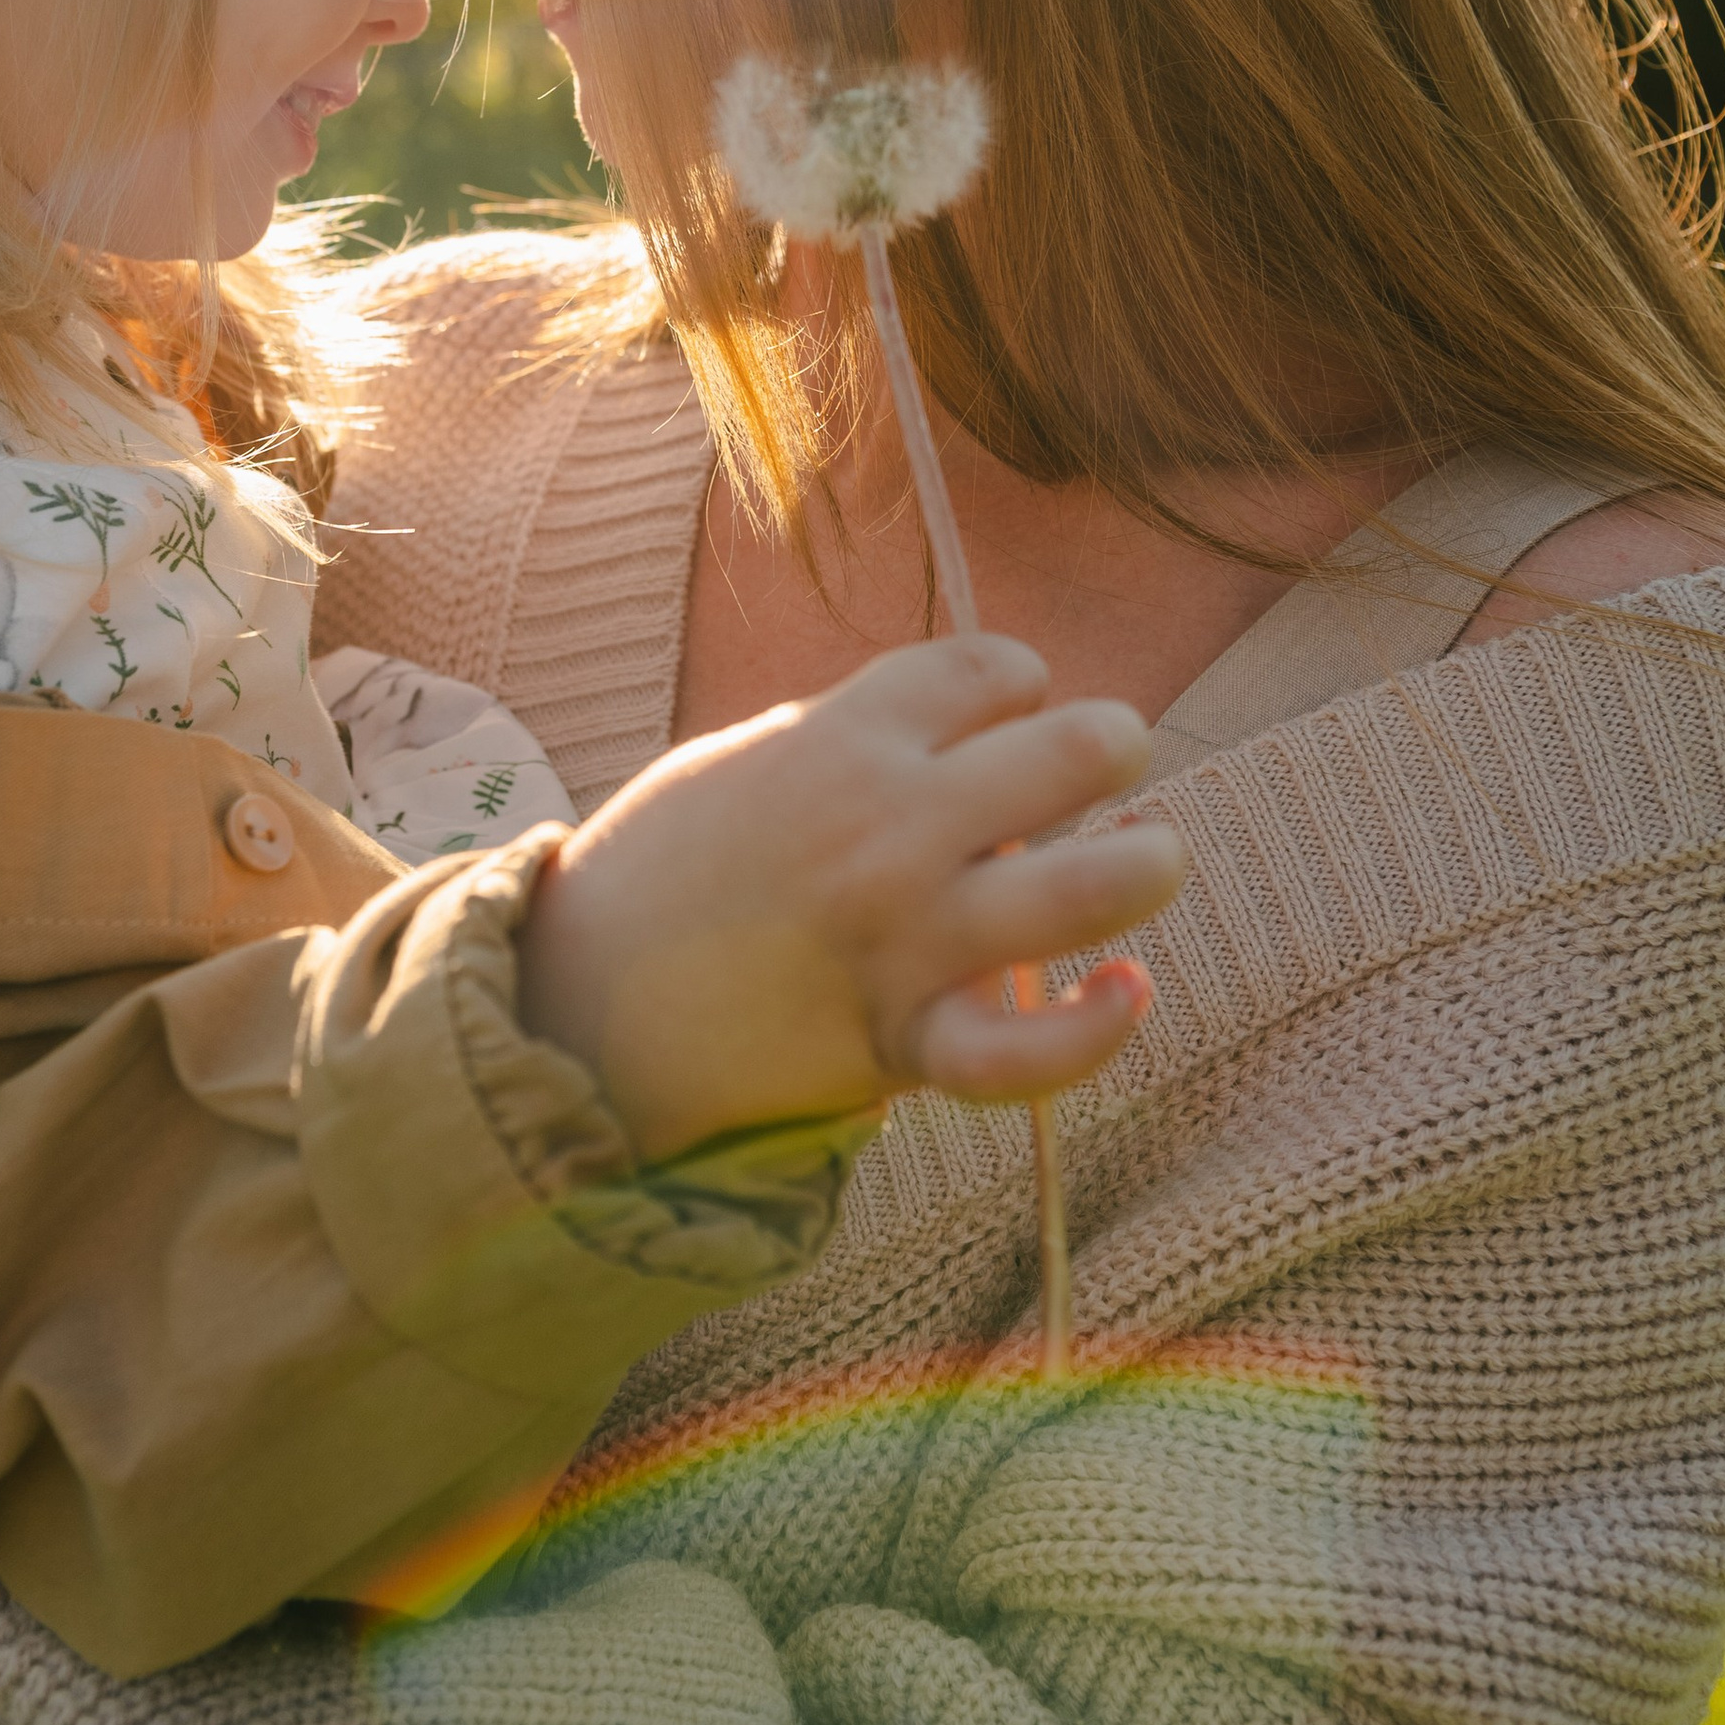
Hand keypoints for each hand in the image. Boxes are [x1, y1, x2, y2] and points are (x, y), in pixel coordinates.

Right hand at [517, 634, 1181, 1161]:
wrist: (573, 1007)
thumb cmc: (660, 874)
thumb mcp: (742, 763)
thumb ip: (847, 742)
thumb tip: (951, 741)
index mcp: (839, 738)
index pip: (991, 670)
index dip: (1022, 682)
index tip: (1011, 710)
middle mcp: (887, 824)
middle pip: (1072, 751)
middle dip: (1111, 746)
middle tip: (1107, 763)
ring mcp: (901, 935)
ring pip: (1083, 889)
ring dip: (1143, 865)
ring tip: (1150, 859)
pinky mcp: (900, 1042)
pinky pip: (1026, 1054)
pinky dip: (1094, 1028)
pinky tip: (1126, 992)